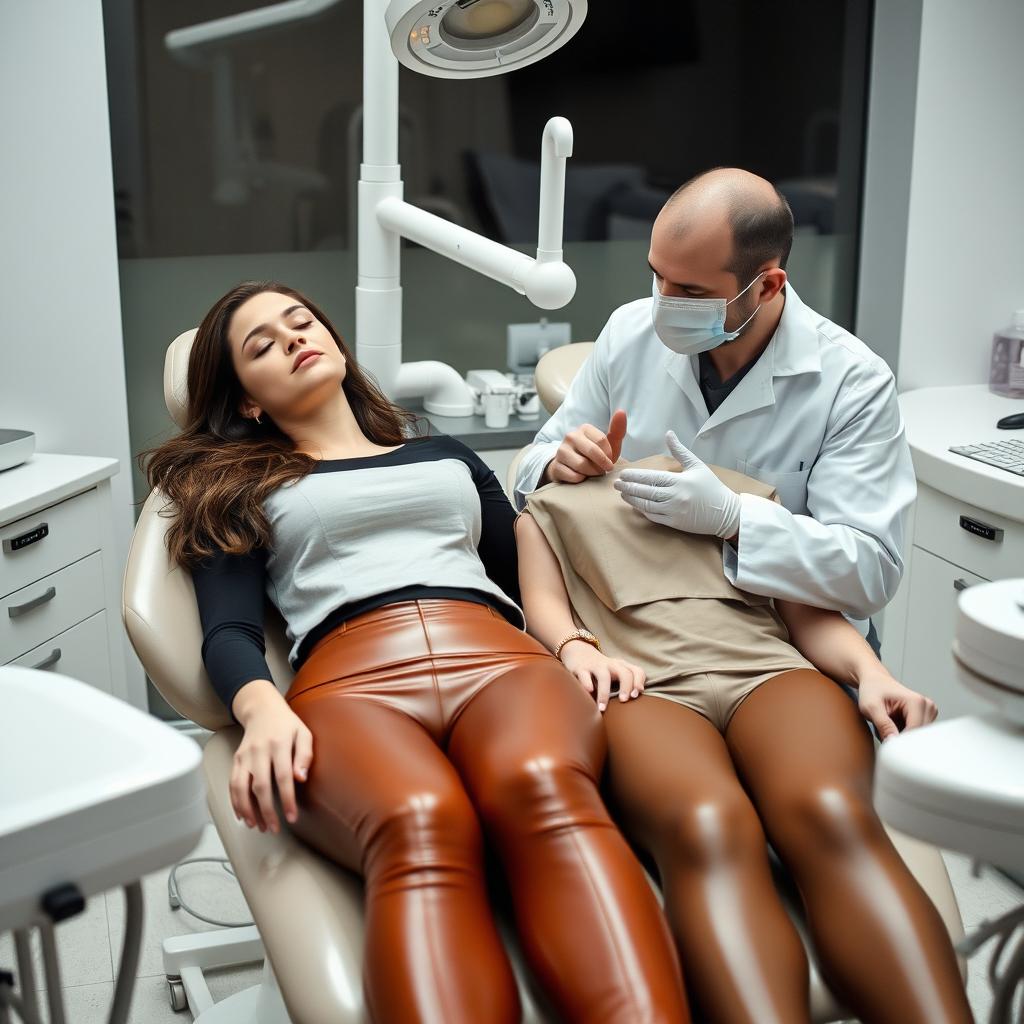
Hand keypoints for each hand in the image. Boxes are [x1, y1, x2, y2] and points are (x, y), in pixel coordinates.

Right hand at [231, 684, 313, 832]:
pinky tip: (242, 815)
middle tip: (273, 828)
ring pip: (241, 787)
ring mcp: (245, 756)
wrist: (262, 709)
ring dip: (247, 810)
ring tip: (257, 826)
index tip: (291, 817)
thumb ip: (305, 755)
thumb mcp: (304, 734)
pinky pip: (232, 783)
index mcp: (279, 744)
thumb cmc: (287, 724)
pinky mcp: (236, 760)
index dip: (286, 799)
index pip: (282, 776)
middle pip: (260, 786)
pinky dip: (234, 801)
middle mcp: (259, 751)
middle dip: (266, 811)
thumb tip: (301, 778)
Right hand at [546, 410, 626, 483]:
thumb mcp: (609, 444)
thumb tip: (621, 412)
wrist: (572, 468)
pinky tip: (581, 476)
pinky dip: (581, 479)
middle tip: (603, 470)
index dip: (608, 454)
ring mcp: (561, 451)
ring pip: (582, 465)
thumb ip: (617, 430)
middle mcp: (570, 436)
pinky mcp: (556, 466)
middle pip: (592, 451)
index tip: (609, 460)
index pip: (602, 440)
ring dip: (591, 473)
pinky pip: (573, 476)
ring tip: (592, 473)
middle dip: (601, 464)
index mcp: (584, 428)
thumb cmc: (595, 456)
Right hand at [559, 641, 645, 712]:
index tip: (635, 696)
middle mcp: (611, 665)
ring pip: (604, 677)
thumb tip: (634, 706)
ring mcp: (596, 666)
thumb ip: (626, 684)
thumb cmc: (601, 669)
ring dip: (604, 693)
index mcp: (621, 666)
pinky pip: (585, 676)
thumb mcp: (616, 672)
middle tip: (623, 701)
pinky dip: (587, 683)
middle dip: (626, 687)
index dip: (639, 682)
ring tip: (602, 708)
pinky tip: (589, 691)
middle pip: (624, 673)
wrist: (578, 651)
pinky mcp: (581, 668)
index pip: (637, 671)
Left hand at [615, 430, 740, 538]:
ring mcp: (675, 511)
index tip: (623, 474)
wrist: (726, 512)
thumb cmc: (711, 487)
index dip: (635, 476)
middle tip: (616, 484)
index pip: (651, 478)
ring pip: (647, 505)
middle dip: (628, 487)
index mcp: (680, 481)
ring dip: (632, 499)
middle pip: (645, 492)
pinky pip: (654, 517)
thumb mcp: (697, 465)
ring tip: (623, 493)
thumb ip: (680, 450)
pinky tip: (635, 505)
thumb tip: (669, 433)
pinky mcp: (675, 523)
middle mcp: (675, 496)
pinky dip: (643, 511)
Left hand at [856, 671, 937, 741]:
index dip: (899, 740)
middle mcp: (927, 706)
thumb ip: (883, 724)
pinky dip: (903, 733)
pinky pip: (915, 734)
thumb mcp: (871, 707)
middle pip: (917, 736)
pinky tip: (894, 725)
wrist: (874, 681)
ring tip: (888, 724)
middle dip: (900, 738)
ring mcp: (928, 712)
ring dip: (901, 736)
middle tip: (884, 731)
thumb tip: (893, 741)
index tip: (886, 742)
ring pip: (916, 737)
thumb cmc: (872, 690)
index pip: (914, 731)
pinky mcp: (925, 717)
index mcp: (917, 702)